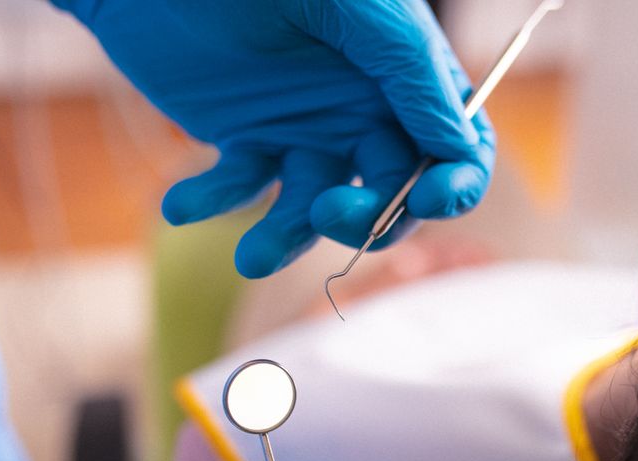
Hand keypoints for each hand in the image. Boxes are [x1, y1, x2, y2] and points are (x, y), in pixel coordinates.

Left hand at [52, 0, 494, 277]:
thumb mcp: (353, 4)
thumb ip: (408, 69)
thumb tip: (458, 144)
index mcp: (404, 74)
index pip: (457, 149)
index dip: (455, 186)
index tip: (427, 202)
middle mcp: (360, 112)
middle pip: (390, 196)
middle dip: (366, 219)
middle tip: (324, 211)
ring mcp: (302, 131)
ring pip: (313, 210)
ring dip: (285, 239)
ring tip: (249, 258)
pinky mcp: (244, 139)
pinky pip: (239, 188)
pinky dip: (213, 202)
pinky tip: (180, 205)